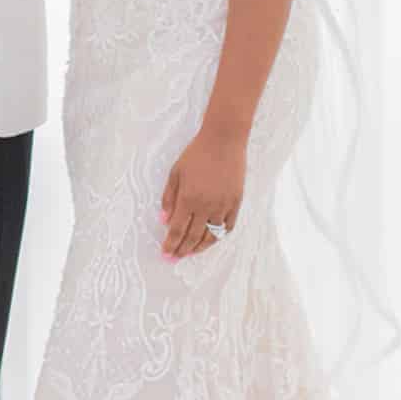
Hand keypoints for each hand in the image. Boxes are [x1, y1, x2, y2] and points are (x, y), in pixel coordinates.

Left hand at [159, 128, 247, 260]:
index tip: (166, 253)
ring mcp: (223, 206)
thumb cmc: (196, 154)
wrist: (223, 141)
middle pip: (193, 236)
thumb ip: (169, 198)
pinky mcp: (236, 203)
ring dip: (200, 247)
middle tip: (176, 258)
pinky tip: (211, 240)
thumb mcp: (175, 172)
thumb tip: (164, 220)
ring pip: (211, 236)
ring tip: (191, 252)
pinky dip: (218, 236)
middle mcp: (206, 206)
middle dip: (183, 250)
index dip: (171, 244)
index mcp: (189, 199)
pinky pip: (227, 227)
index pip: (178, 229)